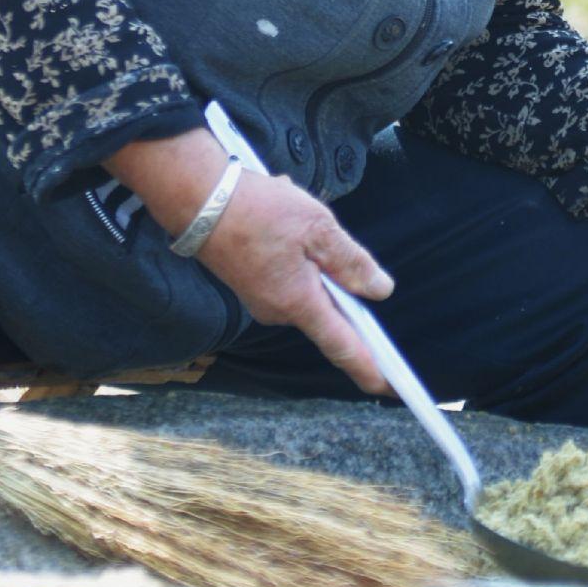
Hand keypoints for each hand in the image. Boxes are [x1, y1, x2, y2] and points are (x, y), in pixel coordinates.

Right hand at [197, 170, 398, 395]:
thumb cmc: (256, 210)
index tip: (391, 388)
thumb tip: (380, 290)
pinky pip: (289, 276)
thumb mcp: (318, 228)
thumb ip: (352, 262)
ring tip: (295, 218)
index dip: (369, 367)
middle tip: (325, 236)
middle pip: (328, 309)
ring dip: (313, 254)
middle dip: (337, 276)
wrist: (196, 198)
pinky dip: (295, 251)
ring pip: (308, 286)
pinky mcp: (251, 286)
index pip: (343, 345)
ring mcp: (261, 300)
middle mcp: (278, 311)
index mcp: (298, 302)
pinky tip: (283, 224)